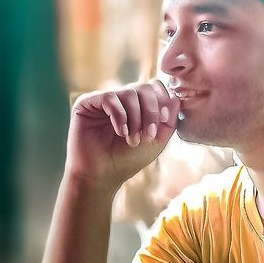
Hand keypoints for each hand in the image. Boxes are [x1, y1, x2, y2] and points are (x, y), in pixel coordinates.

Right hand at [67, 79, 181, 191]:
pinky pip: (110, 97)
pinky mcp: (87, 102)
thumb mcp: (156, 140)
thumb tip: (175, 97)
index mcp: (137, 104)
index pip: (155, 87)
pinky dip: (120, 116)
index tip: (164, 121)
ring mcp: (104, 99)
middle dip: (151, 112)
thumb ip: (169, 119)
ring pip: (129, 92)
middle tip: (148, 134)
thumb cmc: (128, 159)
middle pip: (144, 87)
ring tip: (132, 139)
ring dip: (135, 118)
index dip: (163, 101)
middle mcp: (121, 98)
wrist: (102, 175)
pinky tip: (120, 132)